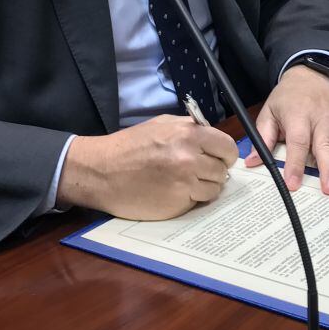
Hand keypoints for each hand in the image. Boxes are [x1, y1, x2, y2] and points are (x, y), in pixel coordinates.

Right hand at [58, 115, 237, 219]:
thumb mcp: (162, 124)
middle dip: (214, 171)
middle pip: (222, 170)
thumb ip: (190, 128)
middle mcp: (190, 158)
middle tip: (199, 172)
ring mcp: (184, 183)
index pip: (228, 147)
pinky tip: (174, 193)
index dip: (225, 155)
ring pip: (214, 189)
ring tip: (184, 182)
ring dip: (204, 187)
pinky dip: (191, 199)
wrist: (100, 172)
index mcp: (189, 134)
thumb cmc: (128, 146)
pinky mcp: (177, 205)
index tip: (220, 159)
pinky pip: (198, 202)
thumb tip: (213, 138)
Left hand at [246, 65, 328, 194]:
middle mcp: (320, 117)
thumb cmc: (288, 98)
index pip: (298, 141)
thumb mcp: (269, 112)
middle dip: (328, 168)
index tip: (293, 183)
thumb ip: (263, 138)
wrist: (311, 76)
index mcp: (298, 114)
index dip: (295, 164)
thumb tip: (253, 161)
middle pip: (325, 144)